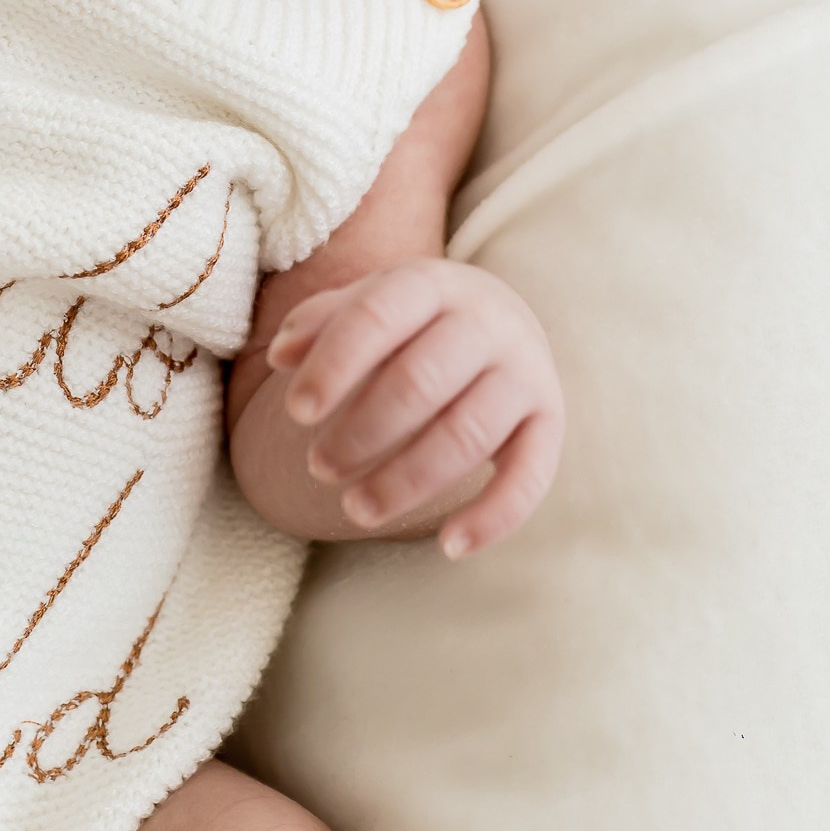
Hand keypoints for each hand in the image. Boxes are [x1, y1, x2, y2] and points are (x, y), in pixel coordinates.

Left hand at [266, 259, 562, 558]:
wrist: (497, 323)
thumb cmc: (410, 323)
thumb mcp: (367, 305)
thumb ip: (319, 323)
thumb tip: (281, 355)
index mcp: (432, 284)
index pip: (377, 317)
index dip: (334, 366)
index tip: (296, 414)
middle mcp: (487, 322)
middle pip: (420, 381)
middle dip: (362, 432)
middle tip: (319, 467)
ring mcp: (525, 371)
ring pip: (467, 433)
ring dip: (407, 480)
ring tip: (355, 510)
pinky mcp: (548, 421)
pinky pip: (531, 476)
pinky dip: (494, 516)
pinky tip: (449, 547)